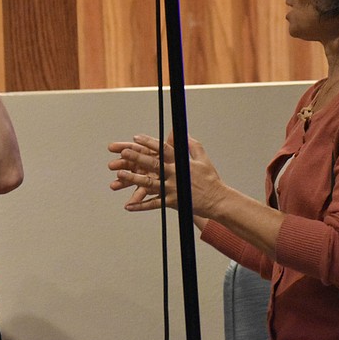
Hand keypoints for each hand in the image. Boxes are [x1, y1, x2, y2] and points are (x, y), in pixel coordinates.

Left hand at [107, 134, 226, 217]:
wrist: (218, 200)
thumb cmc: (211, 180)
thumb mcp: (203, 159)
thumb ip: (193, 146)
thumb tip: (184, 134)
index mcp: (181, 162)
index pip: (163, 149)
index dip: (149, 142)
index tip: (136, 137)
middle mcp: (175, 174)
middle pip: (153, 164)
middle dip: (137, 157)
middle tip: (123, 152)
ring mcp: (173, 188)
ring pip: (149, 183)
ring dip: (134, 179)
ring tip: (120, 175)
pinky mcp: (172, 202)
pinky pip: (153, 204)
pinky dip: (140, 205)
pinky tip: (128, 205)